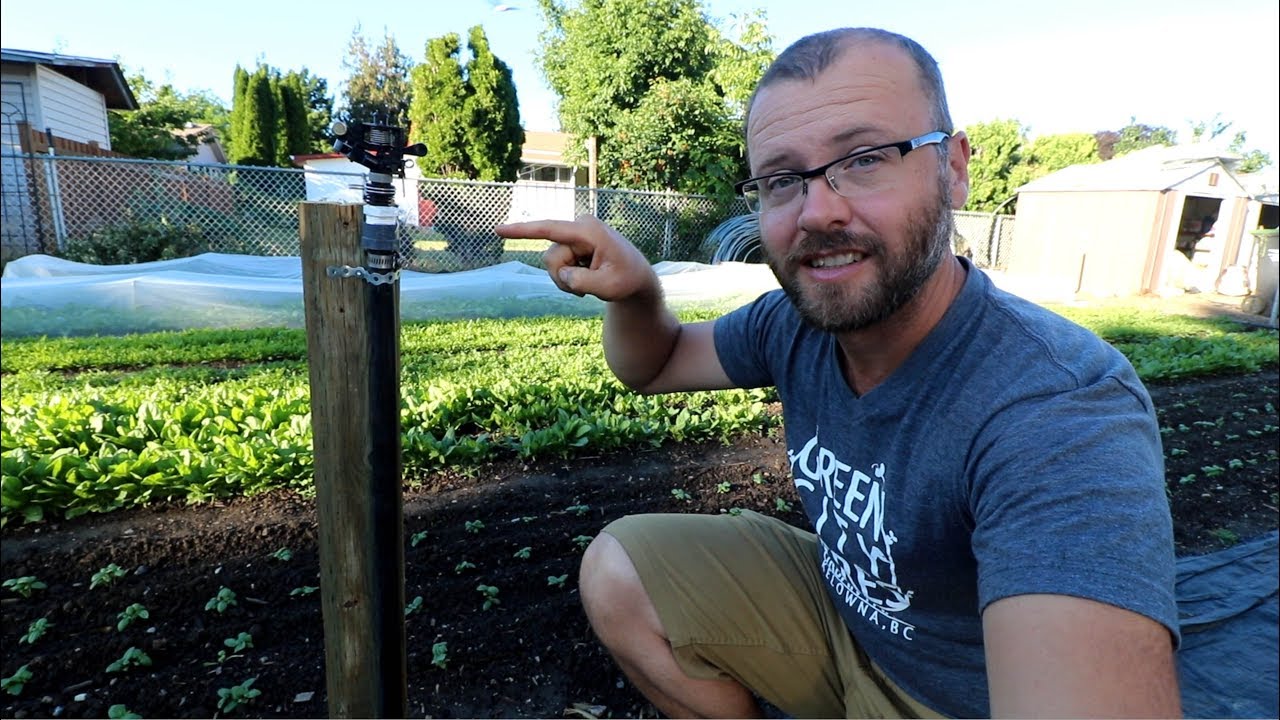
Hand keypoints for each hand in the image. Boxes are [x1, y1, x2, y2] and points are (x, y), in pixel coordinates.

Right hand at [495, 216, 658, 301]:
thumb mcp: (609, 287)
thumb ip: (583, 281)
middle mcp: (579, 227)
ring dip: (566, 279)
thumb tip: (562, 274)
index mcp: (590, 231)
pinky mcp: (571, 242)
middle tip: (587, 287)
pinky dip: (567, 277)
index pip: (550, 229)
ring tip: (589, 281)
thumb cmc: (626, 280)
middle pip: (551, 258)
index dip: (523, 231)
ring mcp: (574, 234)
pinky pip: (556, 264)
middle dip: (563, 278)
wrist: (635, 277)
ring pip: (552, 263)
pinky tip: (586, 276)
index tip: (499, 230)